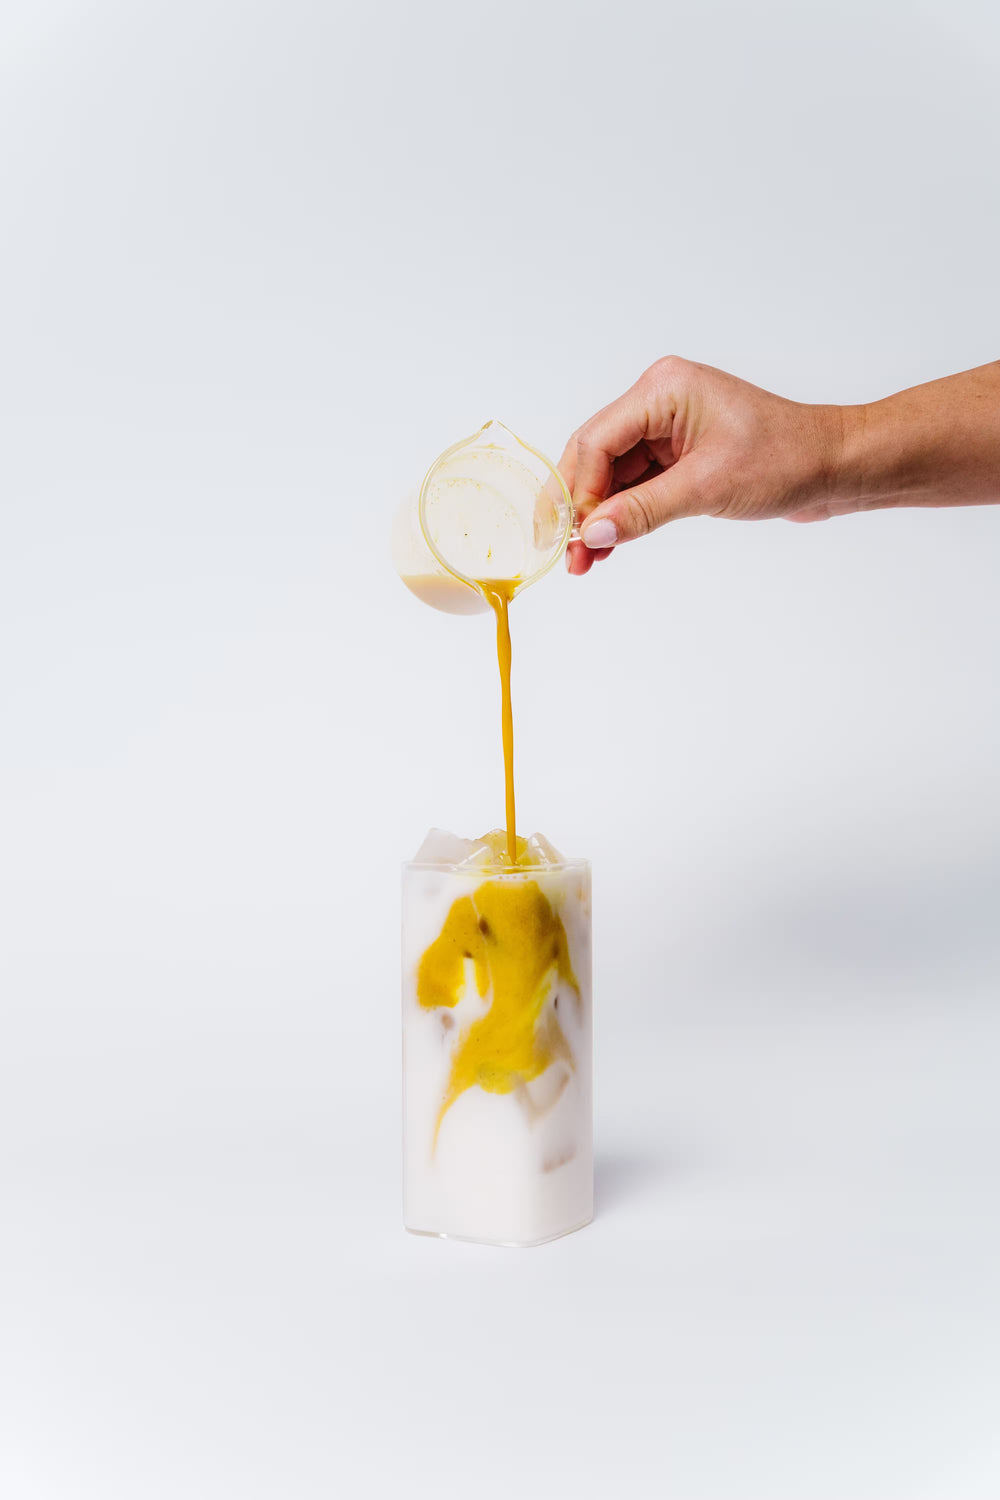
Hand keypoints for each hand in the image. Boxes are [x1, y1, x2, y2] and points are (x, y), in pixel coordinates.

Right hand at [560, 356, 842, 575]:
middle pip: (596, 455)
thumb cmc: (785, 460)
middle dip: (581, 507)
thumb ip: (641, 511)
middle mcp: (659, 400)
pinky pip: (636, 484)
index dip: (578, 491)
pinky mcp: (680, 453)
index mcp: (663, 389)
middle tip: (568, 554)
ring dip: (599, 517)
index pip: (598, 440)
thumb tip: (590, 535)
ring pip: (612, 474)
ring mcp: (669, 427)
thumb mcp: (706, 488)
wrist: (834, 467)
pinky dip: (623, 515)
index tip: (572, 536)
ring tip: (584, 562)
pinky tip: (609, 546)